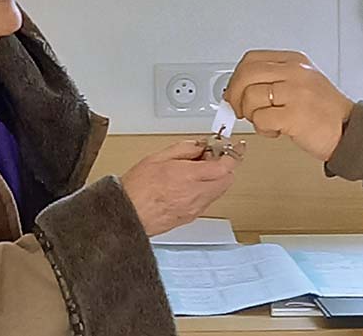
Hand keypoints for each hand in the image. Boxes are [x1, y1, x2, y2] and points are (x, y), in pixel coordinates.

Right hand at [121, 140, 236, 236]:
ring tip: (197, 169)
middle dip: (225, 166)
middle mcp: (196, 194)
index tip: (234, 146)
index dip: (234, 153)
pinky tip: (190, 183)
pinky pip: (208, 200)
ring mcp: (195, 208)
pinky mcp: (191, 217)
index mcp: (190, 177)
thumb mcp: (159, 156)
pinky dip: (207, 189)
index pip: (226, 166)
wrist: (127, 216)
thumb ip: (184, 148)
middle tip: (212, 156)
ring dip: (216, 178)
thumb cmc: (137, 189)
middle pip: (228, 179)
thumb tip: (200, 145)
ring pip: (219, 190)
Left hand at [223, 50, 353, 160]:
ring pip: (250, 97)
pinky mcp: (295, 115)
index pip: (251, 59)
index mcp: (294, 61)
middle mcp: (295, 73)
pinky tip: (275, 131)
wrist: (349, 130)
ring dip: (251, 116)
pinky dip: (262, 129)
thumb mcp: (303, 81)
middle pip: (246, 75)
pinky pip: (261, 119)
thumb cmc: (325, 111)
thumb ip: (274, 78)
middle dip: (235, 96)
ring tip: (265, 122)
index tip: (234, 92)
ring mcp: (296, 93)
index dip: (236, 78)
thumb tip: (240, 87)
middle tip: (239, 110)